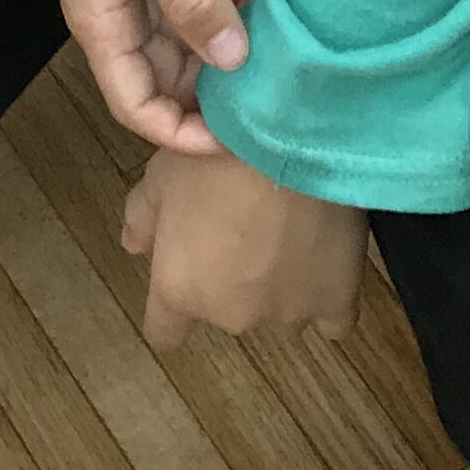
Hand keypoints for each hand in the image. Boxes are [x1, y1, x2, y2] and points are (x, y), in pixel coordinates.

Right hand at [23, 0, 250, 154]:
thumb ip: (192, 0)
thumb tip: (233, 65)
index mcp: (99, 21)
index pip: (136, 107)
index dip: (183, 134)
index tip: (237, 137)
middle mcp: (112, 13)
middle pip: (163, 79)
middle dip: (212, 87)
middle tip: (270, 80)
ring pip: (179, 38)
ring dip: (220, 37)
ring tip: (266, 20)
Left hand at [122, 133, 370, 353]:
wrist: (292, 137)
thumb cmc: (216, 154)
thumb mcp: (160, 176)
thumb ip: (142, 217)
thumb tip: (134, 245)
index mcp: (180, 290)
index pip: (166, 333)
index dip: (174, 310)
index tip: (190, 279)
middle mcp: (231, 315)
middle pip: (227, 314)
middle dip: (233, 283)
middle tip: (246, 229)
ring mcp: (286, 314)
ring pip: (279, 314)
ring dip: (280, 288)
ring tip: (292, 235)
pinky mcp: (335, 303)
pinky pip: (333, 319)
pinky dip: (328, 296)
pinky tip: (328, 262)